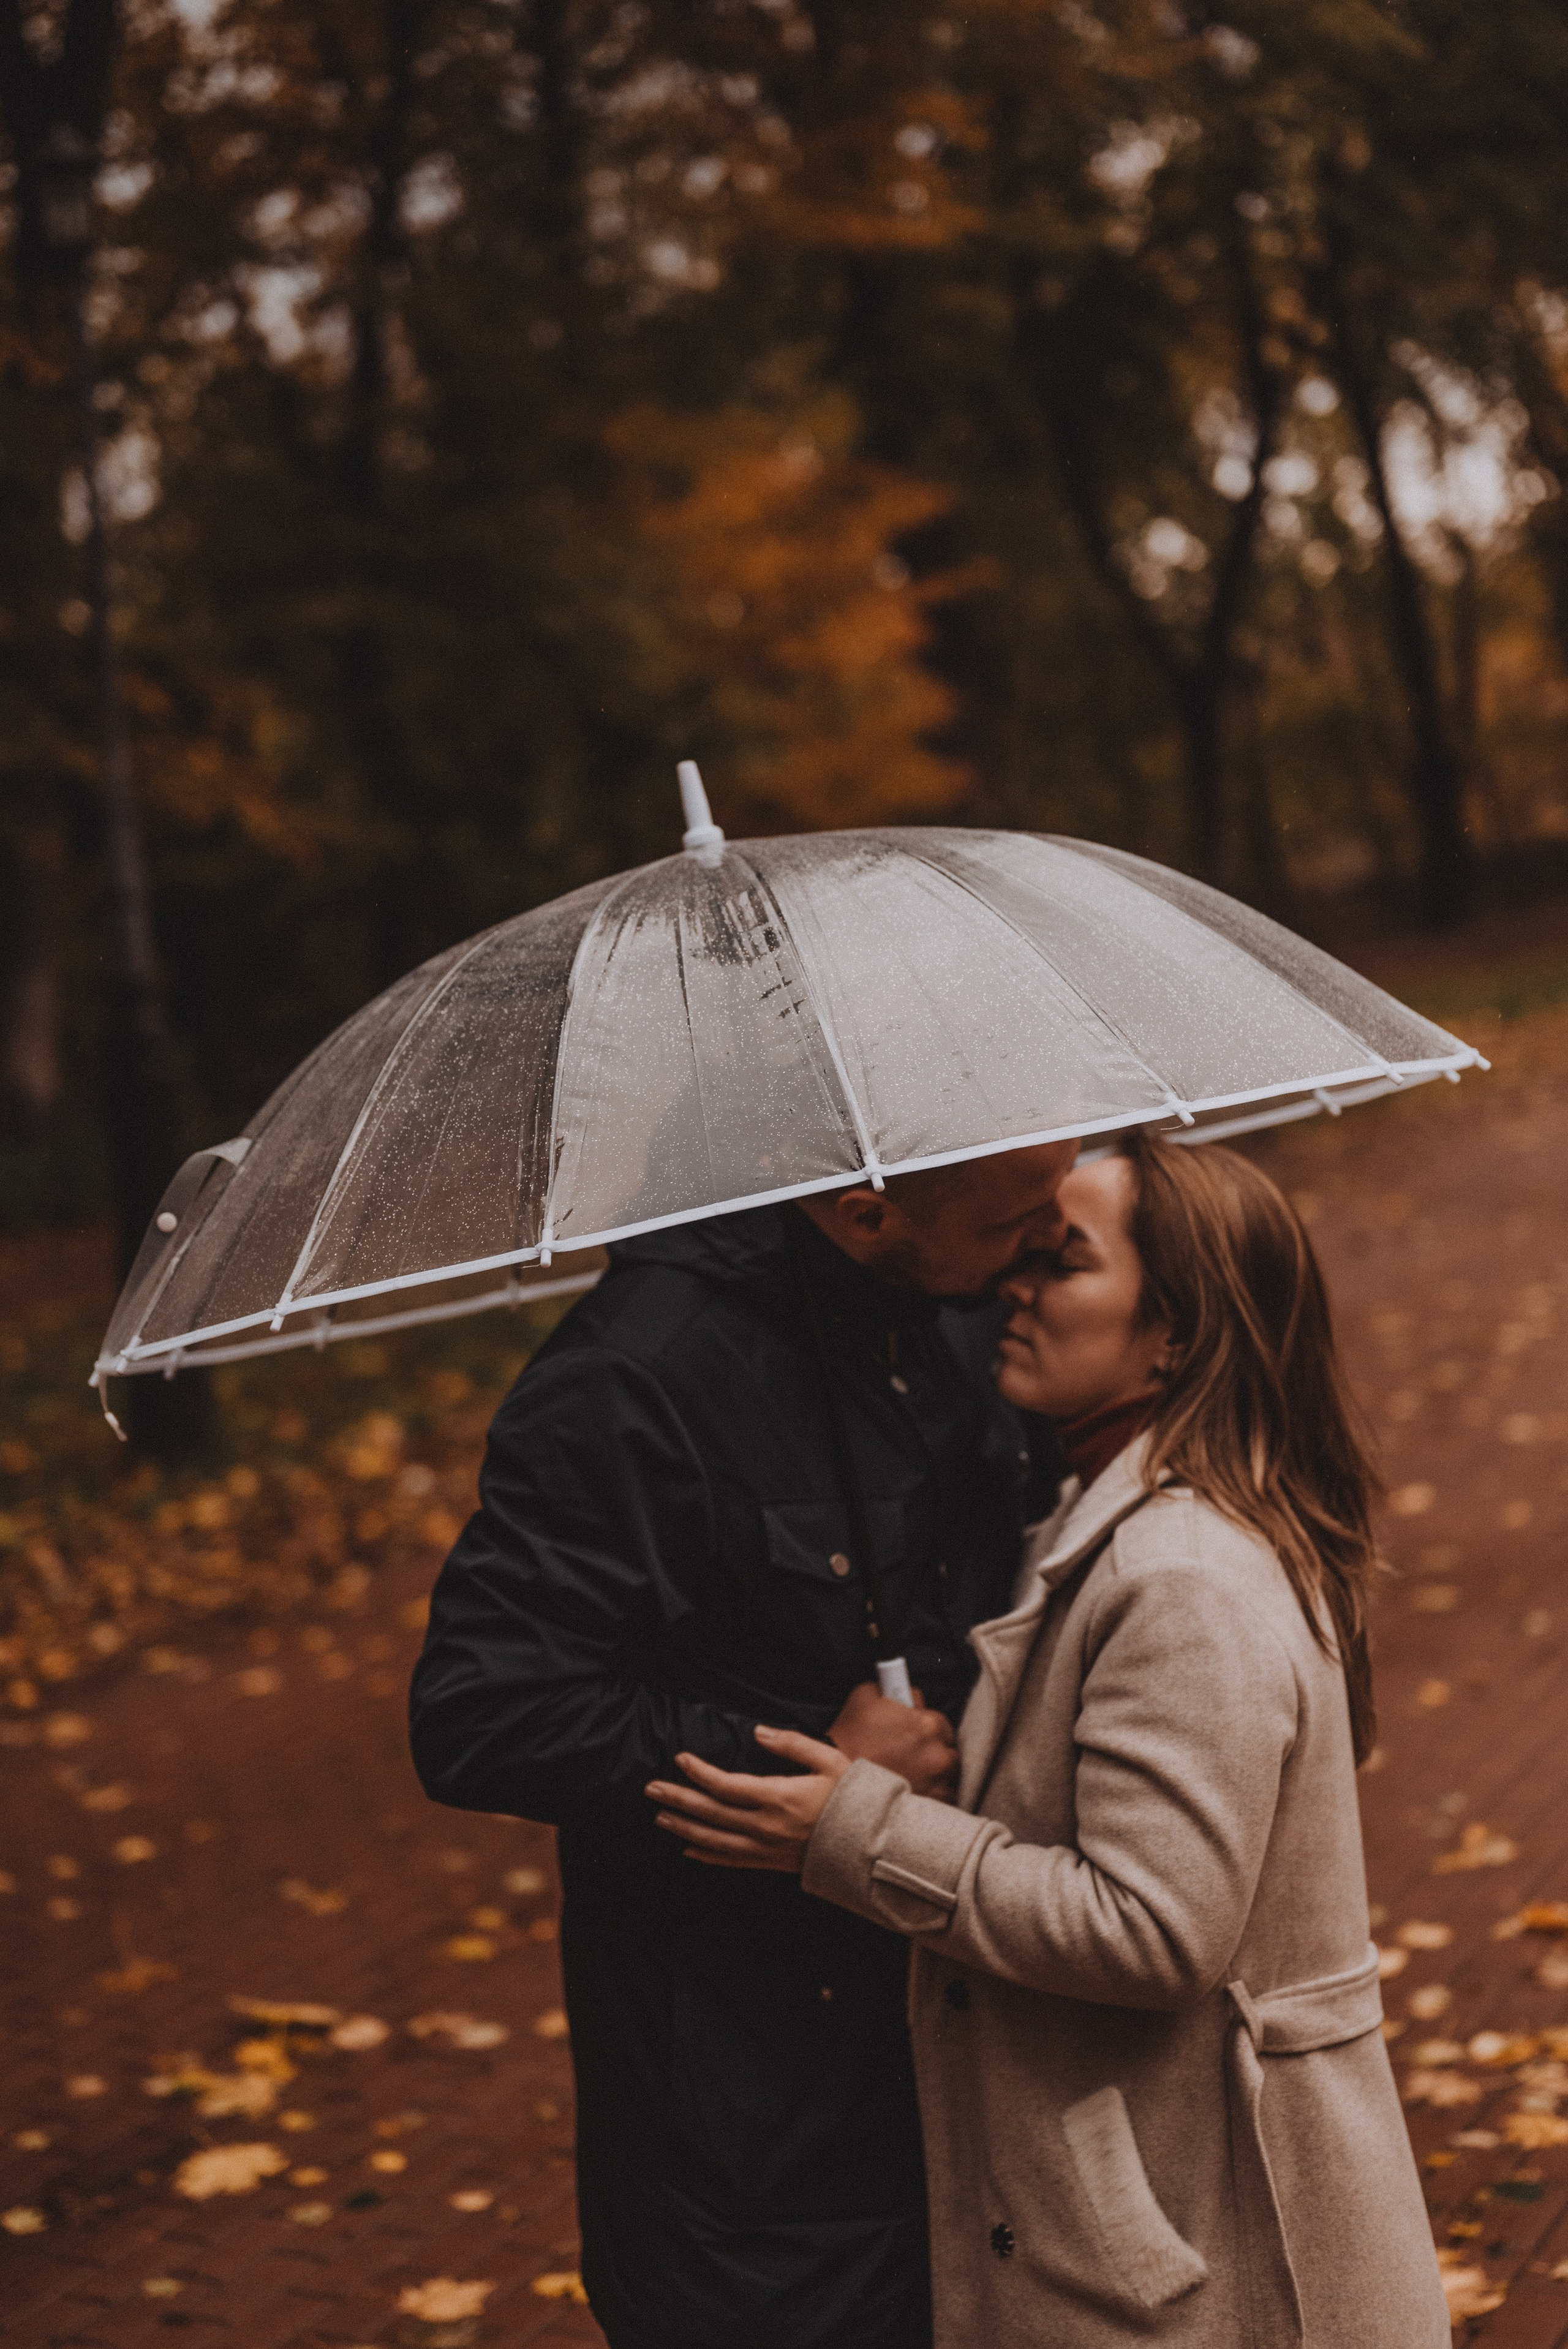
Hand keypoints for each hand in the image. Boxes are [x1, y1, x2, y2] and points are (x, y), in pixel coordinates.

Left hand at [647, 1728, 848, 1871]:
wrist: (871, 1846)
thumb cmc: (853, 1798)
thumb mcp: (829, 1761)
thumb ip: (792, 1744)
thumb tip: (760, 1732)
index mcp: (779, 1797)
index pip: (726, 1785)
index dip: (699, 1773)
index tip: (681, 1759)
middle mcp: (766, 1826)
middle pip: (712, 1813)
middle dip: (678, 1800)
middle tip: (652, 1789)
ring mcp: (767, 1849)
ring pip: (715, 1841)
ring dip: (685, 1828)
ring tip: (660, 1818)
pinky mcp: (772, 1863)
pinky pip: (732, 1862)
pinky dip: (707, 1855)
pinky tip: (689, 1849)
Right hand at [829, 1680, 957, 1800]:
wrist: (838, 1782)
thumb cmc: (850, 1738)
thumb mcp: (865, 1696)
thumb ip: (891, 1687)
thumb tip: (903, 1691)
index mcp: (928, 1725)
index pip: (941, 1722)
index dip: (927, 1727)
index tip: (917, 1733)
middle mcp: (939, 1754)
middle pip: (948, 1750)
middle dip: (934, 1750)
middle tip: (913, 1754)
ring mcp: (937, 1782)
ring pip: (947, 1775)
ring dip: (935, 1773)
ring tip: (913, 1774)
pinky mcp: (932, 1804)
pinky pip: (943, 1797)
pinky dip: (932, 1794)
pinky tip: (914, 1789)